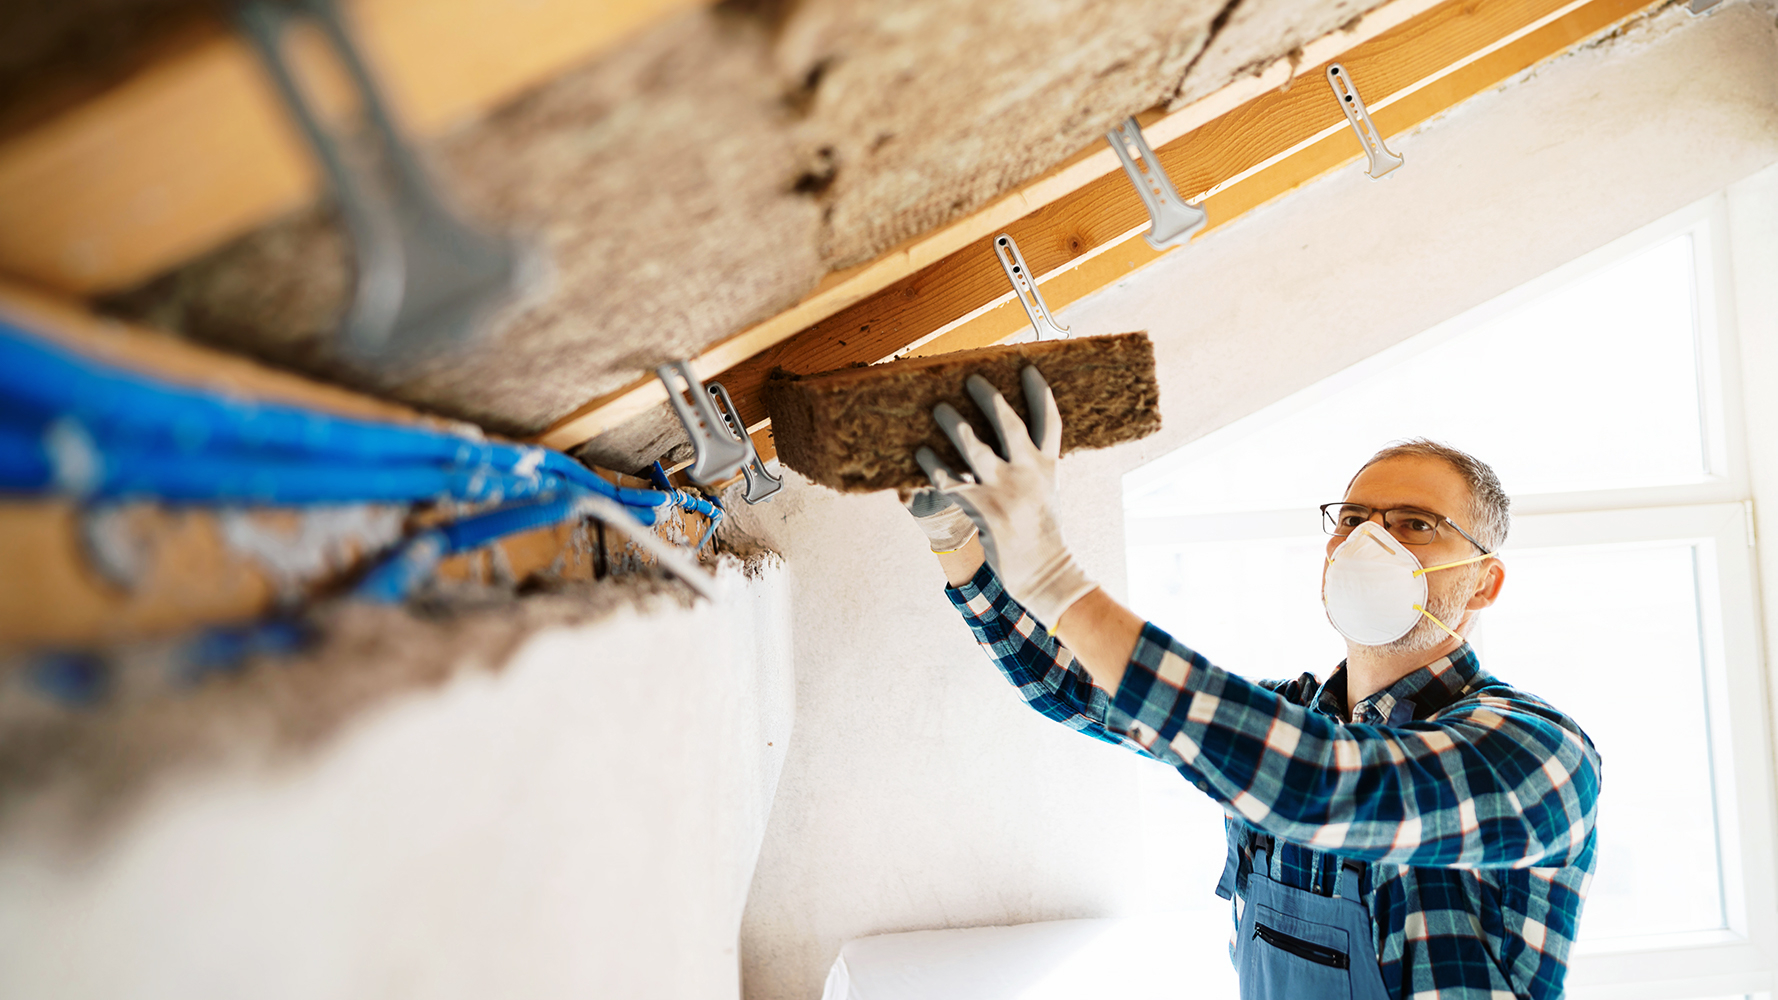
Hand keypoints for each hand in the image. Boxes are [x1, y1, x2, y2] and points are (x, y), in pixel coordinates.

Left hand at [915, 367, 1096, 628]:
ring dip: (953, 425)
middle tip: (970, 379)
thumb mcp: (1045, 492)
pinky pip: (950, 480)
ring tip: (937, 409)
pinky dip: (932, 465)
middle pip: (1010, 424)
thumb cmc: (1041, 533)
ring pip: (974, 448)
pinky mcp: (983, 509)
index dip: (1039, 393)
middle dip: (989, 398)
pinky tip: (920, 454)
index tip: (1028, 368)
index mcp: (1048, 467)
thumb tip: (1006, 442)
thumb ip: (1030, 466)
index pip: (1049, 421)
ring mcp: (1005, 491)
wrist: (1043, 572)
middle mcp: (1029, 474)